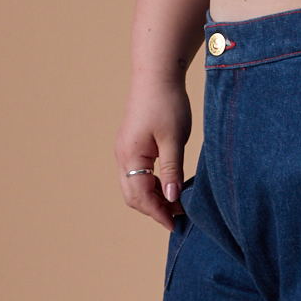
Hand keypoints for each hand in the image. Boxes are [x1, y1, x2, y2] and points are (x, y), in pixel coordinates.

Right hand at [115, 77, 191, 229]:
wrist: (156, 76)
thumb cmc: (167, 104)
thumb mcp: (174, 140)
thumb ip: (172, 170)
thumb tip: (171, 198)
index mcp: (130, 156)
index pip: (140, 196)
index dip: (158, 213)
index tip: (175, 224)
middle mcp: (122, 156)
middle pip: (133, 196)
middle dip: (154, 209)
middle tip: (178, 216)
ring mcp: (124, 150)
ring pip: (134, 186)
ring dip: (153, 198)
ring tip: (177, 203)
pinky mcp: (131, 145)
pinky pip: (137, 174)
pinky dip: (151, 185)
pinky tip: (170, 185)